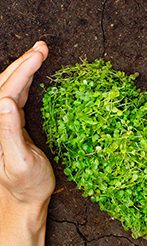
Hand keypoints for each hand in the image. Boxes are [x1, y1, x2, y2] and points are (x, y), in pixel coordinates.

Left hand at [0, 42, 53, 245]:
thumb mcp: (20, 162)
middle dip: (23, 63)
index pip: (7, 90)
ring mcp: (4, 123)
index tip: (40, 55)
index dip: (23, 70)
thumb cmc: (27, 183)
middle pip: (5, 83)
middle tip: (42, 48)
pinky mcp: (13, 126)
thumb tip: (6, 102)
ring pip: (10, 87)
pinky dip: (26, 82)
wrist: (24, 196)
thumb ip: (10, 133)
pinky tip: (33, 76)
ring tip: (39, 55)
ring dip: (24, 69)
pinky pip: (17, 97)